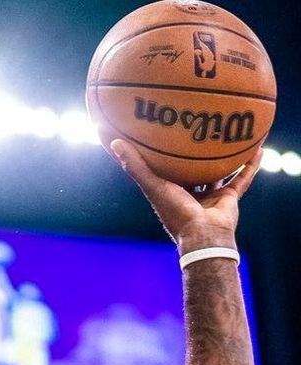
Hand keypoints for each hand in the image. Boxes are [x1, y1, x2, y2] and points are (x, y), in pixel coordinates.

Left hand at [110, 139, 263, 252]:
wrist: (204, 237)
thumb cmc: (176, 214)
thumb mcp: (153, 185)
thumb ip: (134, 165)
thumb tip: (112, 141)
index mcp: (171, 191)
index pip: (164, 166)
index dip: (162, 150)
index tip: (160, 129)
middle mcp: (191, 192)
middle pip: (192, 166)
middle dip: (194, 149)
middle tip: (196, 121)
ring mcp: (211, 195)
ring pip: (219, 170)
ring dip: (224, 154)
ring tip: (229, 129)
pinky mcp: (229, 197)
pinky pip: (242, 177)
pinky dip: (250, 164)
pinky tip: (258, 145)